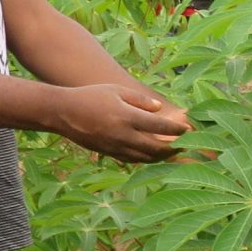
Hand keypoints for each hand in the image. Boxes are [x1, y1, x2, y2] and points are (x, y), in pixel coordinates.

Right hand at [52, 83, 192, 163]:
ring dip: (161, 157)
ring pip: (145, 158)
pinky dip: (145, 160)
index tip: (188, 129)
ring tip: (172, 153)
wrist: (63, 112)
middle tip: (186, 146)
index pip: (159, 125)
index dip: (176, 129)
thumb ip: (140, 100)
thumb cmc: (91, 96)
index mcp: (126, 116)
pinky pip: (132, 160)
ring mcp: (115, 147)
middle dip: (173, 148)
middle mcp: (123, 135)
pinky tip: (151, 156)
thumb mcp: (116, 90)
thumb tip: (159, 110)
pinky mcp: (108, 153)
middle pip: (156, 148)